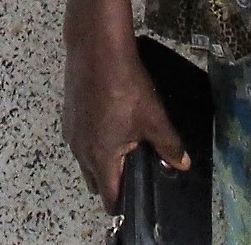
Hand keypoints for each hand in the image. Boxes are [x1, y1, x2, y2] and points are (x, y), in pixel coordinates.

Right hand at [62, 29, 190, 212]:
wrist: (96, 47)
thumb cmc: (125, 85)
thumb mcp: (153, 116)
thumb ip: (169, 145)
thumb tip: (182, 164)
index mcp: (101, 158)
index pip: (109, 197)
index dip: (124, 202)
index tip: (139, 196)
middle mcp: (81, 151)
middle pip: (95, 181)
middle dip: (113, 181)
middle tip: (136, 166)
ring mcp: (71, 132)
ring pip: (86, 160)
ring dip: (102, 159)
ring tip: (124, 141)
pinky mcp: (68, 115)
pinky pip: (81, 139)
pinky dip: (93, 139)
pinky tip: (109, 118)